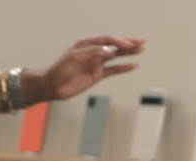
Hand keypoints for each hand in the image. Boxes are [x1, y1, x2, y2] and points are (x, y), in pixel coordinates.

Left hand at [24, 36, 145, 102]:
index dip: (118, 41)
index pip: (106, 40)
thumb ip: (94, 53)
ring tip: (141, 49)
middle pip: (114, 46)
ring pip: (116, 57)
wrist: (53, 86)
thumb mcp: (76, 58)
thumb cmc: (60, 69)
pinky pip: (113, 70)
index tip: (128, 44)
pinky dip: (123, 68)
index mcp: (87, 44)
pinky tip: (133, 65)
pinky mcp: (97, 75)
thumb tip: (111, 51)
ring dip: (128, 53)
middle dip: (128, 43)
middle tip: (142, 41)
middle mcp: (93, 52)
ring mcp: (96, 64)